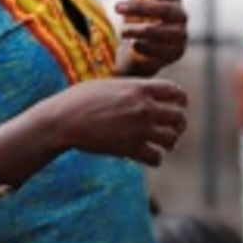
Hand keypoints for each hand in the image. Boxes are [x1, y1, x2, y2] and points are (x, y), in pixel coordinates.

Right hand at [48, 77, 188, 166]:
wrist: (63, 119)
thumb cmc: (80, 99)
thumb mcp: (110, 84)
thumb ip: (132, 87)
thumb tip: (146, 90)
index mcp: (140, 88)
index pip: (176, 92)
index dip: (180, 100)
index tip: (177, 106)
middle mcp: (144, 108)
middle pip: (179, 118)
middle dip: (178, 124)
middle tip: (172, 129)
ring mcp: (139, 129)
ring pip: (172, 139)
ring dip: (169, 143)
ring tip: (163, 145)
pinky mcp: (130, 148)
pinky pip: (156, 158)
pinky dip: (155, 159)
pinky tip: (148, 156)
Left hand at [118, 0, 187, 73]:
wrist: (145, 51)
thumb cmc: (144, 18)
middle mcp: (180, 17)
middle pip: (164, 10)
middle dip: (141, 8)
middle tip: (116, 7)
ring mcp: (179, 36)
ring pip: (163, 32)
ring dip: (141, 30)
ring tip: (122, 31)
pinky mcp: (175, 54)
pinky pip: (161, 51)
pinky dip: (146, 48)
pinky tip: (134, 46)